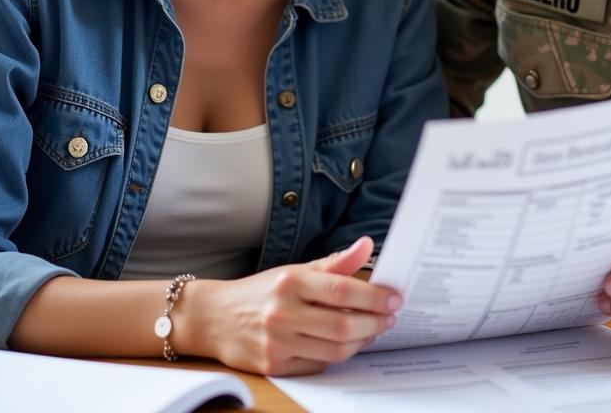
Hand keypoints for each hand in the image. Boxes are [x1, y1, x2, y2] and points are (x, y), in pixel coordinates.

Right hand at [183, 236, 400, 375]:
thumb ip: (335, 262)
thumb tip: (367, 244)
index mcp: (291, 282)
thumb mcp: (296, 270)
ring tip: (374, 329)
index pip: (342, 291)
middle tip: (391, 317)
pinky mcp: (274, 367)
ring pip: (334, 350)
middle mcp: (282, 313)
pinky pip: (319, 365)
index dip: (374, 297)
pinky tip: (349, 344)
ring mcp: (277, 343)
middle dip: (375, 323)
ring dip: (362, 341)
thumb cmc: (263, 291)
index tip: (395, 299)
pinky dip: (339, 355)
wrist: (215, 318)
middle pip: (343, 325)